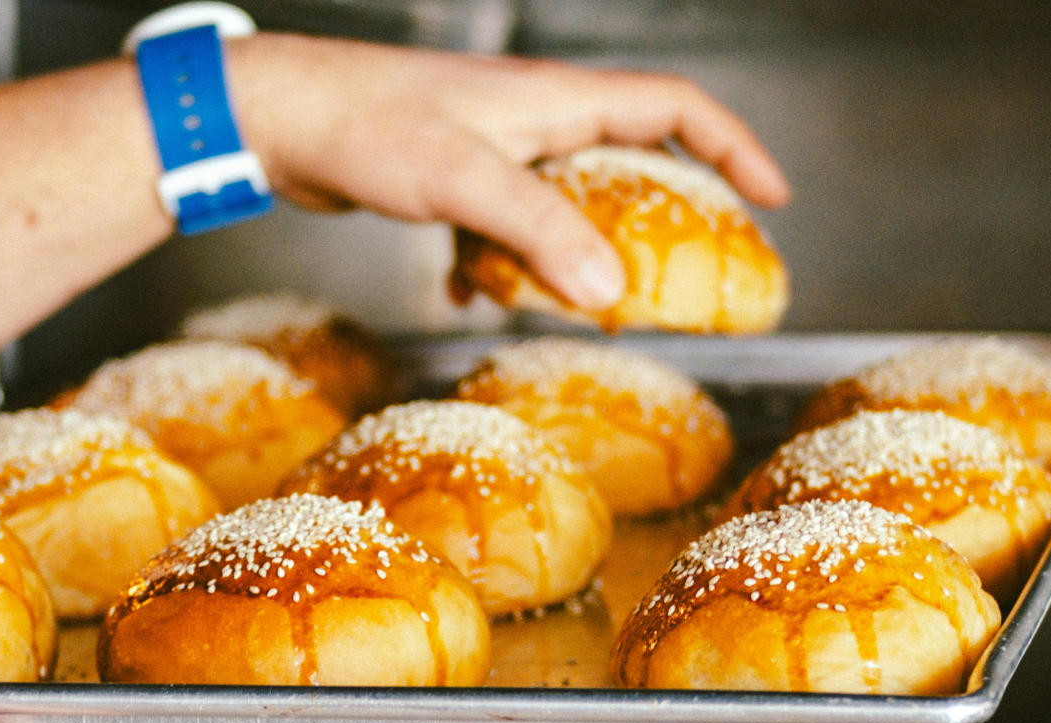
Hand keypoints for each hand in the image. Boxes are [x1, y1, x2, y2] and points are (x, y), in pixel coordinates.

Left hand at [227, 35, 790, 310]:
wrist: (279, 117)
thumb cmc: (366, 125)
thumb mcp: (465, 180)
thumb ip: (541, 232)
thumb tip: (609, 293)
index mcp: (555, 100)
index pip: (674, 108)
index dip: (731, 147)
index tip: (771, 197)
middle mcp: (531, 116)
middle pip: (626, 160)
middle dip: (653, 219)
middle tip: (679, 274)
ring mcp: (489, 145)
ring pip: (558, 203)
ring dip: (563, 252)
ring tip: (557, 294)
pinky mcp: (448, 175)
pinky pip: (499, 226)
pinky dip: (496, 262)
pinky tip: (469, 291)